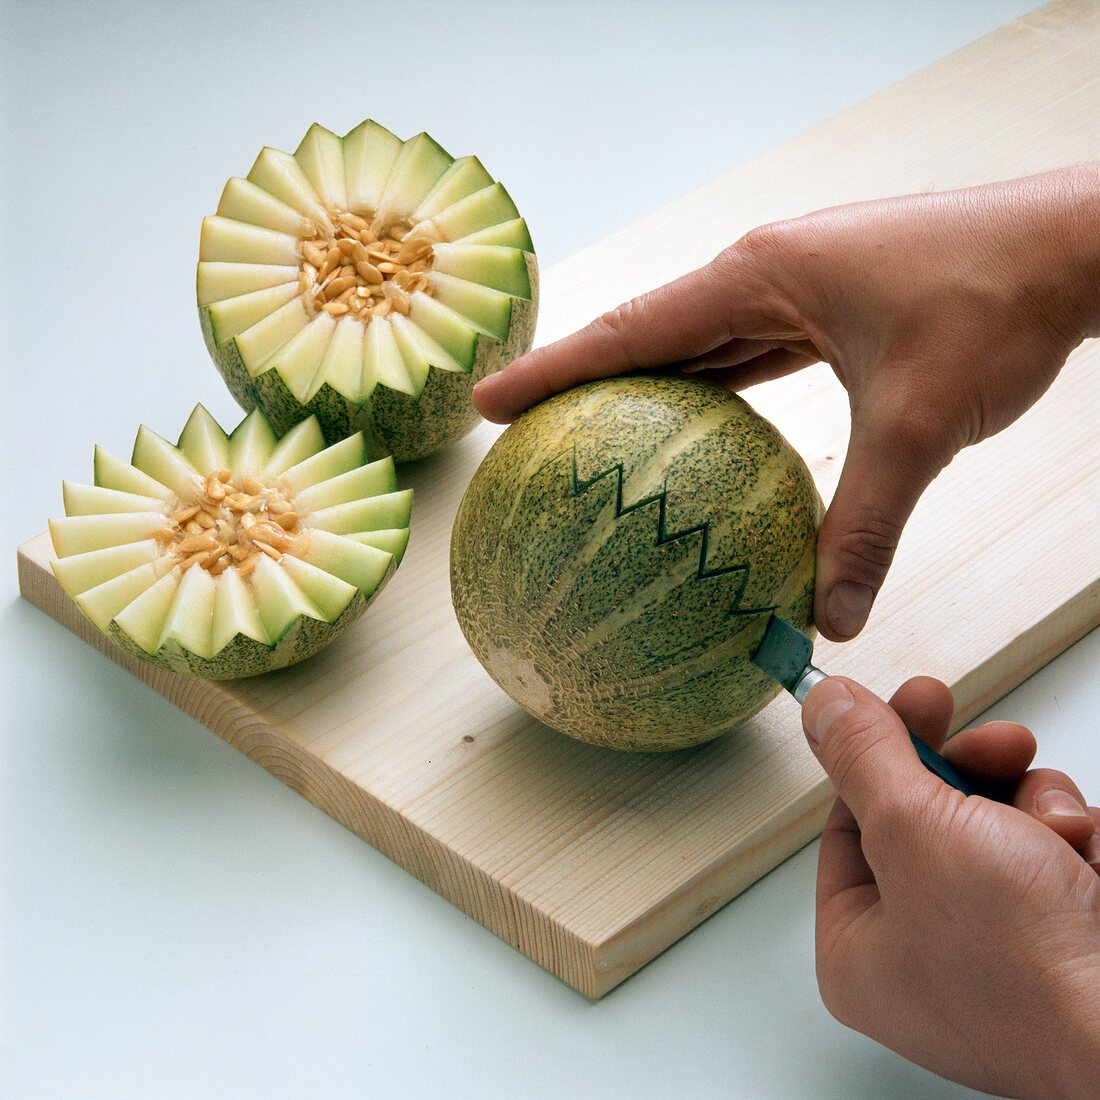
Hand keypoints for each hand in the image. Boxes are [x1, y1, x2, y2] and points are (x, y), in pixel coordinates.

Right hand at [474, 166, 1099, 640]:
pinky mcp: (829, 305)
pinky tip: (695, 430)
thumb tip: (828, 616)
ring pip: (699, 341)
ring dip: (646, 382)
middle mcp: (767, 271)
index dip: (555, 368)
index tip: (489, 402)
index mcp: (762, 273)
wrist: (1079, 246)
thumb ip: (863, 525)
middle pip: (652, 330)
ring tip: (591, 430)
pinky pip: (751, 352)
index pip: (634, 328)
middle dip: (584, 376)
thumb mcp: (916, 423)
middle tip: (523, 426)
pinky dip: (714, 389)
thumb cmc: (997, 301)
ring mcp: (797, 285)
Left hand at [803, 675, 1099, 1096]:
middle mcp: (921, 954)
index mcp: (860, 947)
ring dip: (1032, 805)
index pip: (849, 821)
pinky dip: (1073, 840)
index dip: (882, 753)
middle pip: (925, 816)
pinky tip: (1088, 854)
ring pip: (997, 827)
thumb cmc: (1025, 963)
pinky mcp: (1058, 939)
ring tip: (1056, 826)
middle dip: (971, 770)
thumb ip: (864, 756)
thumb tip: (823, 707)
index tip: (914, 700)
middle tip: (998, 739)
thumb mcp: (915, 829)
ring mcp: (995, 951)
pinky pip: (1051, 856)